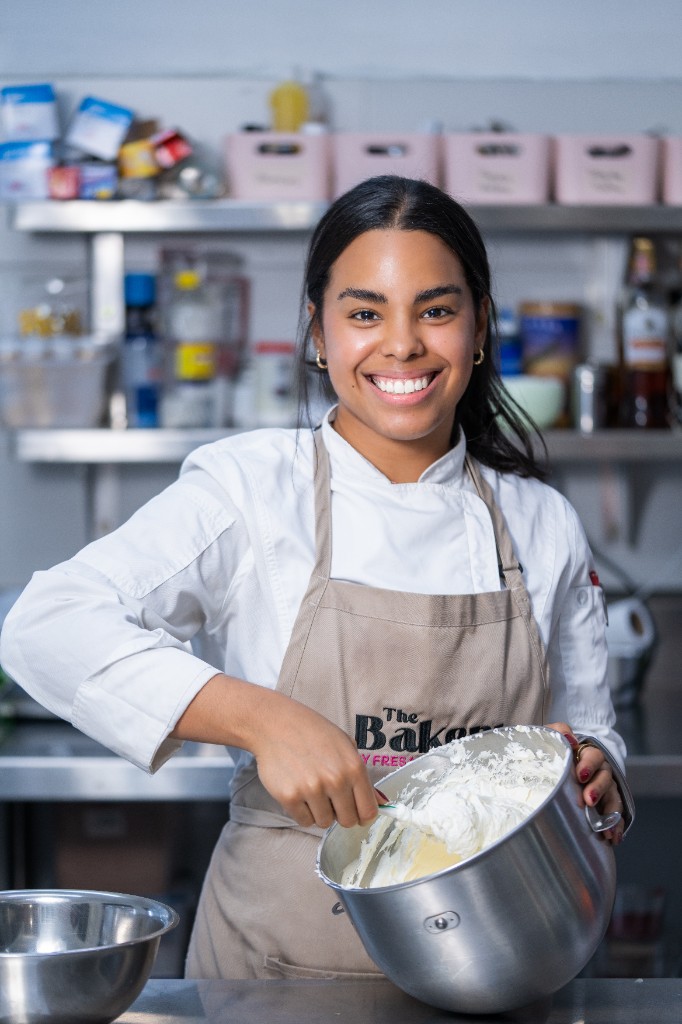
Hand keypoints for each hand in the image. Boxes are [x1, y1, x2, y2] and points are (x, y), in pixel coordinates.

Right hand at [251, 690, 379, 830]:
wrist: (276, 724)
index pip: (369, 811)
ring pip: (324, 823)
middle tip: (330, 798)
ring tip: (311, 789)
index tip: (356, 811)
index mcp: (354, 768)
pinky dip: (302, 811)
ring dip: (319, 812)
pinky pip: (303, 820)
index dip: (363, 815)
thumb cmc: (313, 733)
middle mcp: (336, 780)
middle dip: (340, 813)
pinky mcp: (290, 797)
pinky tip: (298, 790)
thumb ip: (362, 777)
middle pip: (348, 821)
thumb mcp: (345, 745)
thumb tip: (381, 802)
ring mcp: (312, 790)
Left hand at [547, 721, 624, 844]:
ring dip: (611, 812)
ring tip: (606, 828)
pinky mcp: (604, 805)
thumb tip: (570, 739)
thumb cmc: (552, 753)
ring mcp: (604, 789)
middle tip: (588, 800)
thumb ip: (558, 732)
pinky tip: (613, 838)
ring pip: (613, 797)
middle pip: (605, 777)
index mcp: (586, 755)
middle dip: (598, 788)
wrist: (551, 767)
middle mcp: (598, 771)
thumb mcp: (550, 739)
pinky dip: (616, 826)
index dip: (589, 764)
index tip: (580, 775)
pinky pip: (615, 815)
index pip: (593, 756)